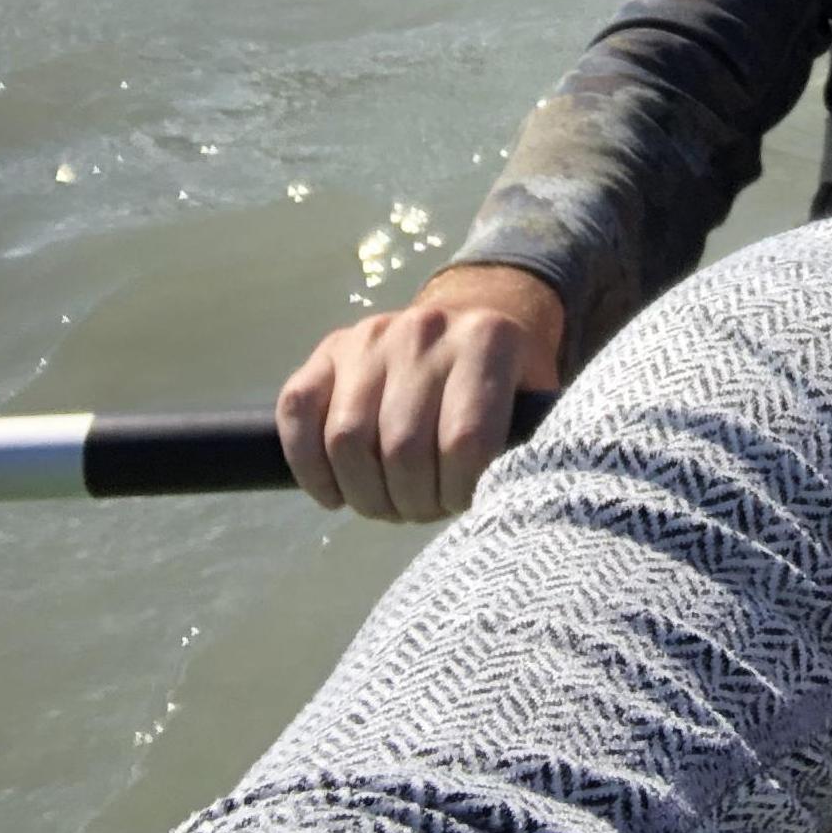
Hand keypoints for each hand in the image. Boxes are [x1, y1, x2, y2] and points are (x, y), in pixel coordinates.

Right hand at [275, 261, 564, 521]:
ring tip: (389, 502)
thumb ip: (527, 445)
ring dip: (364, 495)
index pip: (465, 442)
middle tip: (423, 509)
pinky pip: (298, 413)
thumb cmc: (504, 385)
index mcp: (489, 339)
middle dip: (411, 502)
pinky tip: (338, 493)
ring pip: (347, 440)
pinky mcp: (330, 348)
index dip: (459, 493)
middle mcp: (427, 328)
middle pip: (402, 449)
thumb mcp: (533, 404)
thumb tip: (509, 502)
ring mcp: (372, 335)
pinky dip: (310, 468)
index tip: (464, 502)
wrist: (468, 324)